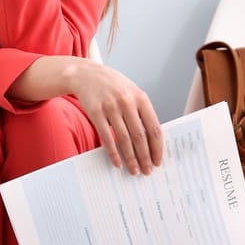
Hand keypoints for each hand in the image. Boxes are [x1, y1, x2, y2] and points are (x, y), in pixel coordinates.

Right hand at [69, 60, 163, 174]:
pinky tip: (117, 162)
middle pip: (140, 137)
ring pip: (124, 140)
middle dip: (145, 157)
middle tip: (147, 170)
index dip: (157, 147)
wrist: (87, 74)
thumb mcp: (132, 92)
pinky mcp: (96, 113)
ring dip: (130, 158)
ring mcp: (111, 108)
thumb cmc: (112, 85)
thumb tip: (151, 139)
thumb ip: (141, 112)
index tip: (158, 161)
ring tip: (134, 170)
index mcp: (141, 98)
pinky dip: (113, 153)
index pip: (153, 128)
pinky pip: (106, 138)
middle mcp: (127, 102)